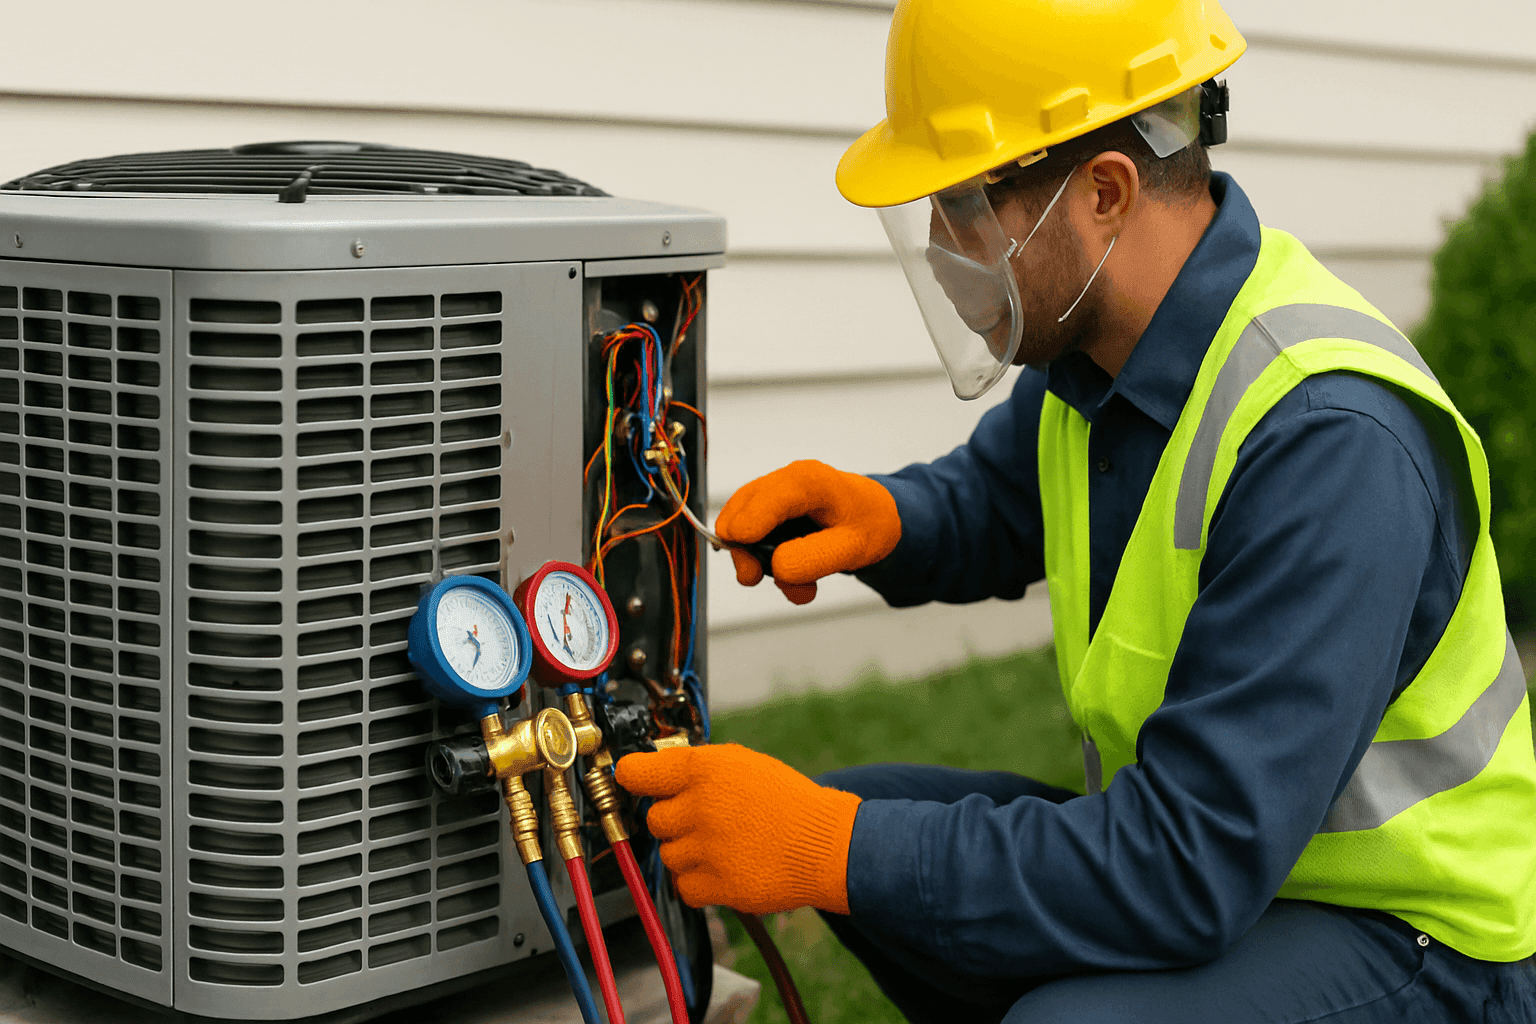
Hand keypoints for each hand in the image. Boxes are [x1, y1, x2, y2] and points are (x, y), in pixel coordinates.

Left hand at [614, 743, 861, 914]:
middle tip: (705, 821)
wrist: (827, 843)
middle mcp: (700, 805)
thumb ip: (698, 767)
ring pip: (668, 856)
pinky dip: (699, 883)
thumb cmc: (788, 801)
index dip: (632, 777)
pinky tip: (724, 868)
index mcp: (704, 769)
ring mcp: (707, 848)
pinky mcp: (717, 884)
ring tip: (723, 846)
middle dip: (675, 821)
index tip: (631, 781)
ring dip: (688, 854)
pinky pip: (684, 887)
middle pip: (654, 819)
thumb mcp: (743, 763)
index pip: (636, 772)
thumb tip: (659, 771)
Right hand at [714, 460, 900, 605]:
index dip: (751, 521)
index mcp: (810, 481)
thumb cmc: (867, 525)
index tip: (740, 543)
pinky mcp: (763, 510)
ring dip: (759, 564)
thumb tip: (777, 566)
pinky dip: (763, 562)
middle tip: (760, 579)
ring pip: (737, 530)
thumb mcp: (853, 548)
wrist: (872, 517)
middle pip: (741, 515)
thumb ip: (816, 558)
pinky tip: (789, 573)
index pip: (771, 498)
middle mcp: (784, 480)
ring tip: (799, 586)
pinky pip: (745, 537)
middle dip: (748, 555)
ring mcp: (770, 494)